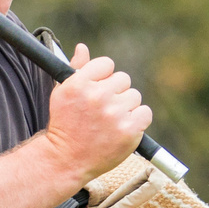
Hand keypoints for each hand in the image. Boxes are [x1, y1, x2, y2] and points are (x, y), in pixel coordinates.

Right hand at [42, 44, 150, 184]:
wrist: (66, 159)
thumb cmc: (64, 125)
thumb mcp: (63, 94)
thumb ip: (76, 69)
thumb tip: (83, 48)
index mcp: (80, 82)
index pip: (107, 64)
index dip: (104, 77)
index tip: (99, 89)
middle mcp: (97, 95)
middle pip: (123, 79)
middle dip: (116, 92)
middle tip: (105, 109)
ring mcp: (114, 113)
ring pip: (134, 96)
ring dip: (127, 107)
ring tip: (112, 121)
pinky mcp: (129, 130)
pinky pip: (145, 113)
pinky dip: (138, 120)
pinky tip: (124, 127)